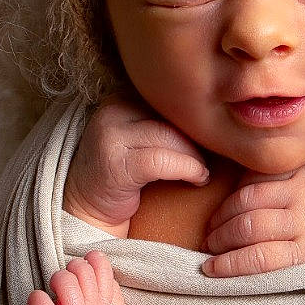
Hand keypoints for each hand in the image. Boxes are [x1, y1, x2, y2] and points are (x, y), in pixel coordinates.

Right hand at [64, 97, 210, 233]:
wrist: (88, 208)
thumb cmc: (125, 172)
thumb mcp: (143, 136)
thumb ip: (165, 122)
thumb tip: (215, 115)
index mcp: (122, 96)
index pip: (172, 99)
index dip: (195, 118)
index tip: (212, 136)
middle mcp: (112, 110)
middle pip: (173, 116)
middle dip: (198, 138)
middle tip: (214, 155)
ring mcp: (110, 136)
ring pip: (170, 137)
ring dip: (196, 157)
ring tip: (204, 170)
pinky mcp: (115, 164)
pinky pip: (162, 161)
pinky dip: (188, 170)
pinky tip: (198, 179)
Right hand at [201, 162, 304, 276]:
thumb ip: (276, 269)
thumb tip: (225, 271)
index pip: (261, 258)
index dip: (229, 264)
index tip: (209, 269)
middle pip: (249, 226)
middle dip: (220, 238)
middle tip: (208, 245)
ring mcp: (304, 189)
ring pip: (248, 198)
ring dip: (223, 214)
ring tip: (215, 226)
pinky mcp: (301, 168)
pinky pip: (257, 175)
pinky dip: (240, 188)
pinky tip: (234, 203)